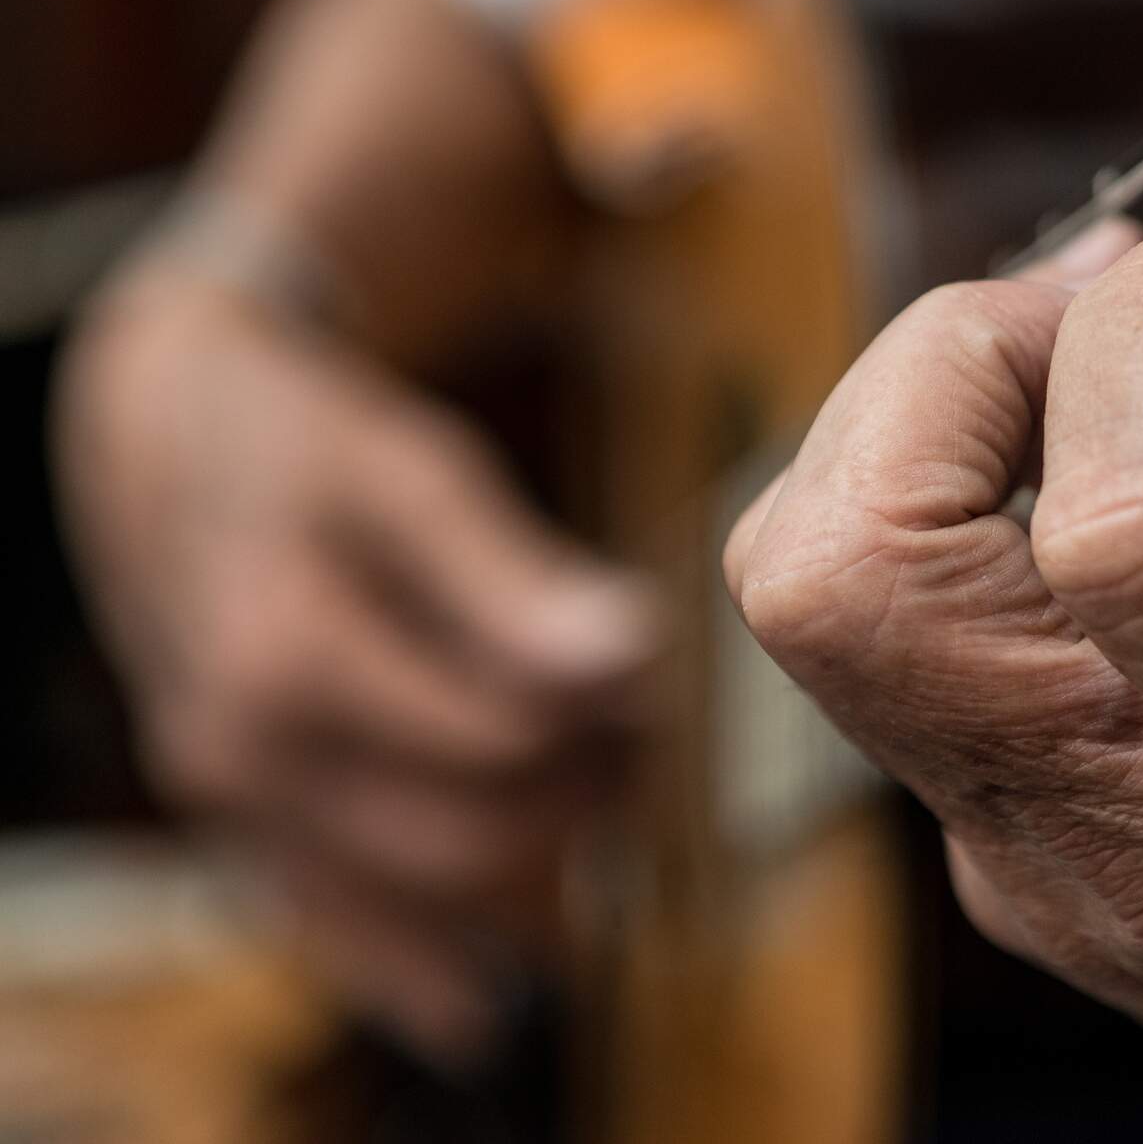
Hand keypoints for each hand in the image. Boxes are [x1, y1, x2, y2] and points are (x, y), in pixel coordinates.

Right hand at [55, 264, 660, 1062]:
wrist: (164, 448)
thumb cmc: (304, 448)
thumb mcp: (406, 471)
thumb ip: (511, 574)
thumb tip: (633, 648)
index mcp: (290, 655)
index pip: (510, 736)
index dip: (609, 712)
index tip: (662, 672)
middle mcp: (247, 754)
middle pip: (476, 835)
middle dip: (584, 796)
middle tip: (647, 737)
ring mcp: (235, 807)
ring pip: (421, 897)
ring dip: (535, 875)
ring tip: (607, 799)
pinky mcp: (238, 831)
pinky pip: (332, 932)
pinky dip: (412, 973)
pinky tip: (483, 1010)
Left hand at [725, 182, 1142, 1141]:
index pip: (1132, 524)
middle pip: (852, 574)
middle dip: (951, 354)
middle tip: (1114, 295)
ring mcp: (1062, 870)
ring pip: (830, 602)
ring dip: (926, 418)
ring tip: (1095, 352)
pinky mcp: (1025, 869)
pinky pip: (910, 648)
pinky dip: (974, 507)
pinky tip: (1117, 467)